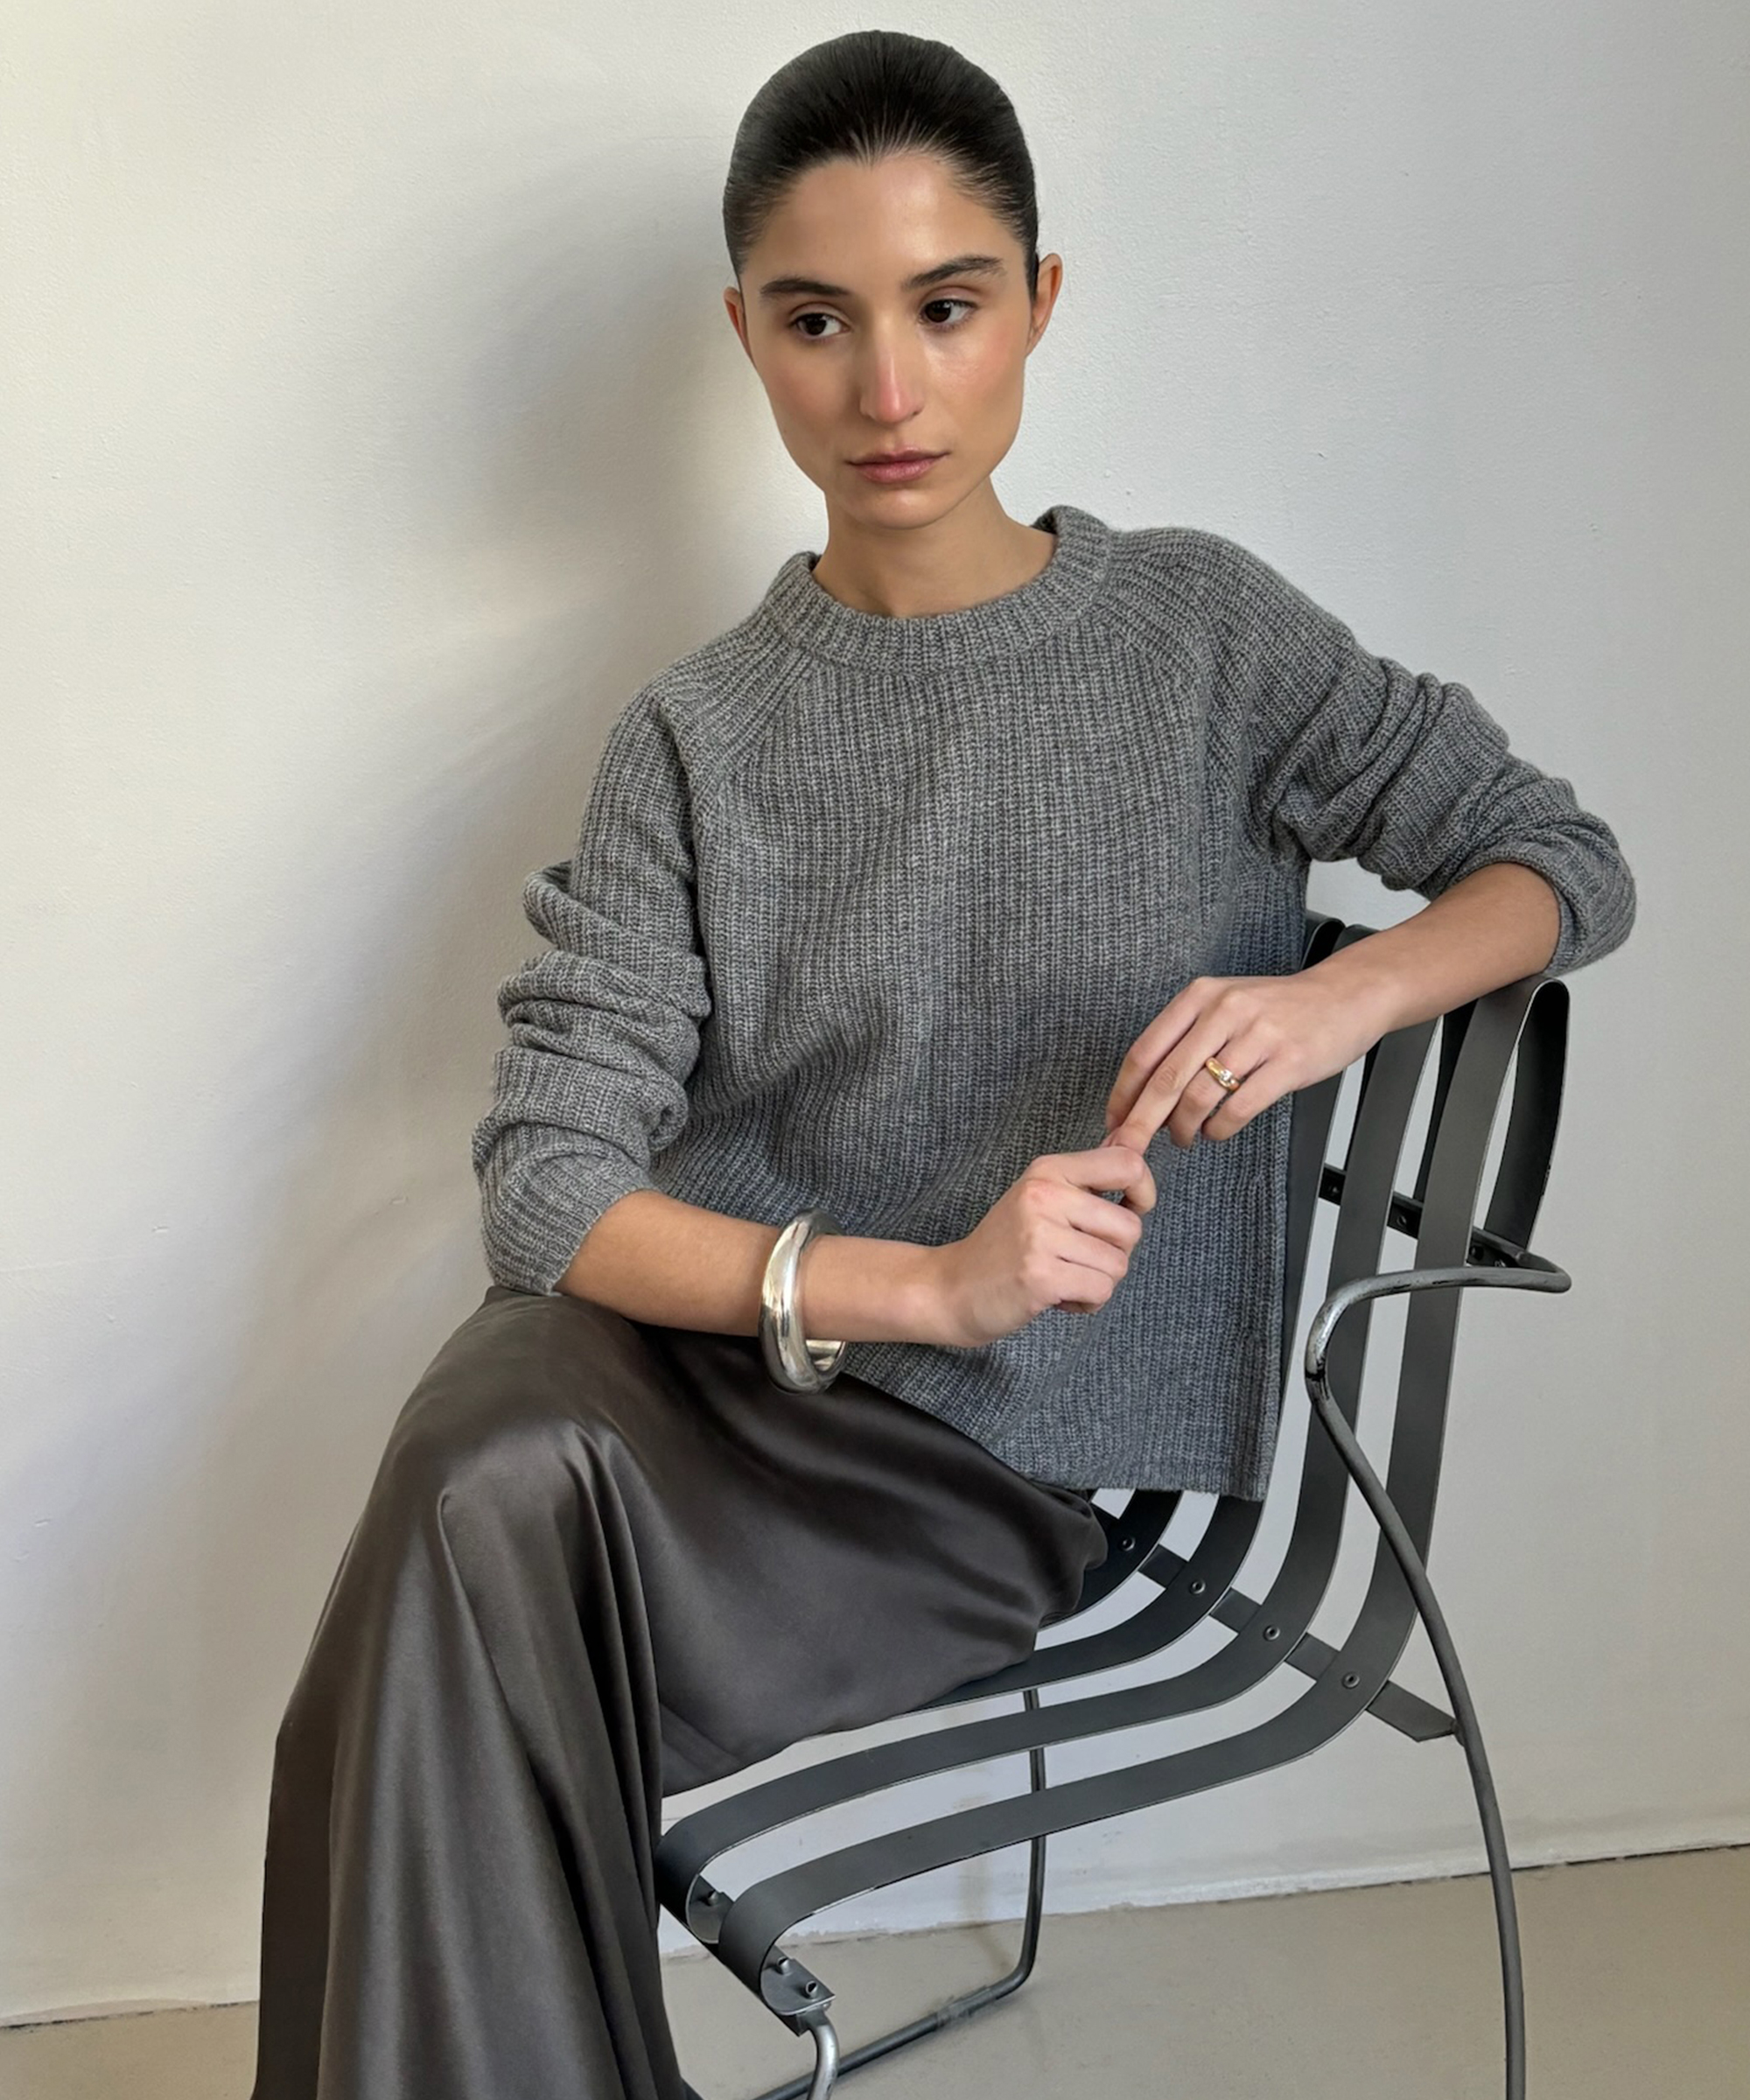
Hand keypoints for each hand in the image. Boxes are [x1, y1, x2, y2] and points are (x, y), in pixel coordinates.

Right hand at [926, 1144, 1158, 1348]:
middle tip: (1079, 1258)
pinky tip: (1058, 1295)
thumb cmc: (1005, 1246)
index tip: (1128, 1210)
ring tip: (1063, 1277)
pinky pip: (1100, 1290)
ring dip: (1098, 1281)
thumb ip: (1086, 1178)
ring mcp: (1040, 1236)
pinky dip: (1086, 1302)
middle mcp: (1045, 1195)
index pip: (1127, 1164)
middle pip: (1131, 1227)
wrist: (953, 1287)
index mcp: (1049, 1170)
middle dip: (1115, 1253)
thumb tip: (1134, 1147)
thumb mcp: (1040, 1197)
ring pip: (1118, 1265)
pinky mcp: (1040, 1275)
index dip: (1144, 1191)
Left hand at [1101, 965, 1394, 1154]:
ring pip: (1199, 1097)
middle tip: (1129, 1148)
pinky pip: (1238, 1108)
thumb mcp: (1224, 1004)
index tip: (1114, 1121)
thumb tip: (1144, 1092)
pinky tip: (1217, 1131)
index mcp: (1199, 997)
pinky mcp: (1287, 1063)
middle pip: (1165, 1079)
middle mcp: (1223, 1011)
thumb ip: (1186, 1038)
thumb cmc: (1280, 1007)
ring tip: (1184, 1137)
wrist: (1345, 995)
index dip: (1123, 1094)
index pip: (1145, 1052)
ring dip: (1184, 1128)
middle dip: (1140, 1123)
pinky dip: (1219, 1129)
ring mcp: (1256, 1037)